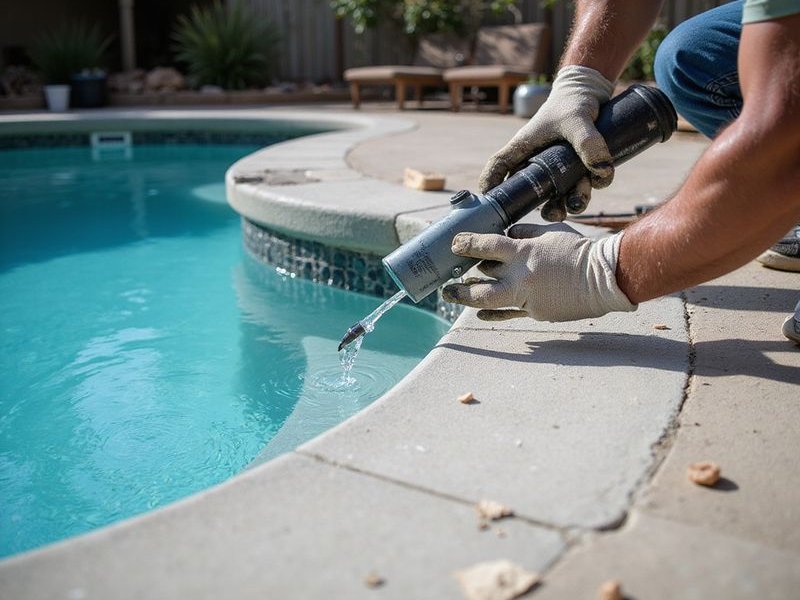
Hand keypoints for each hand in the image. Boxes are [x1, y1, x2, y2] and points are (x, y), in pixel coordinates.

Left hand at [442, 223, 635, 321]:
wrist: (605, 278)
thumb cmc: (578, 251)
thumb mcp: (549, 233)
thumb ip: (524, 234)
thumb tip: (507, 235)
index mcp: (524, 253)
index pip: (487, 246)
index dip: (467, 244)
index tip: (454, 244)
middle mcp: (522, 277)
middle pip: (481, 284)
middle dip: (460, 285)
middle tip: (446, 284)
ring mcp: (528, 298)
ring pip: (491, 301)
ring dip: (470, 299)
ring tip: (455, 296)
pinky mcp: (536, 313)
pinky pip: (510, 314)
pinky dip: (494, 313)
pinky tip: (480, 313)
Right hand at [478, 66, 615, 221]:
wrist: (593, 92)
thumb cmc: (573, 101)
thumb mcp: (577, 119)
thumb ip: (588, 143)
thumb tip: (602, 171)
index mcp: (525, 146)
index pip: (499, 165)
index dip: (491, 182)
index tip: (489, 199)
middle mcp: (539, 161)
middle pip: (533, 193)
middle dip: (545, 208)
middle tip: (555, 213)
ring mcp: (558, 167)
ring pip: (560, 195)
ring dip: (570, 202)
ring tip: (581, 197)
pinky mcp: (577, 167)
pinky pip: (581, 186)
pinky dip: (591, 187)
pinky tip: (600, 178)